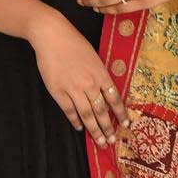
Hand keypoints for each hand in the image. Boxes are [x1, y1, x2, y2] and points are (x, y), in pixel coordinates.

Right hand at [28, 13, 129, 147]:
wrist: (52, 36)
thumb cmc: (74, 43)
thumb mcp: (93, 57)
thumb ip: (99, 75)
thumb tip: (106, 92)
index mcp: (100, 73)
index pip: (115, 98)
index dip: (121, 113)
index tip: (126, 124)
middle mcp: (89, 83)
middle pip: (101, 111)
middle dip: (108, 128)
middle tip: (112, 141)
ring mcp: (73, 88)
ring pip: (87, 115)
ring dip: (94, 130)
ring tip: (100, 141)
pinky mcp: (58, 91)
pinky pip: (69, 111)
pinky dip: (75, 121)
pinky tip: (80, 128)